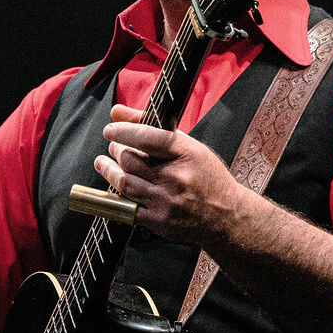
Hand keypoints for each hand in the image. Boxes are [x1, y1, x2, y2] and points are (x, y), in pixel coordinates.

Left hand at [95, 104, 242, 243]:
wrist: (228, 217)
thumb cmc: (209, 178)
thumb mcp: (190, 147)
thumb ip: (154, 127)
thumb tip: (117, 112)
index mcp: (187, 153)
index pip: (146, 137)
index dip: (122, 132)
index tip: (110, 131)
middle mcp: (176, 176)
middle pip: (130, 159)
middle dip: (116, 150)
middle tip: (114, 148)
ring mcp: (166, 200)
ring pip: (123, 182)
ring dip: (109, 171)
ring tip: (105, 164)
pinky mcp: (158, 221)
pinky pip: (126, 206)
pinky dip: (116, 195)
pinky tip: (114, 188)